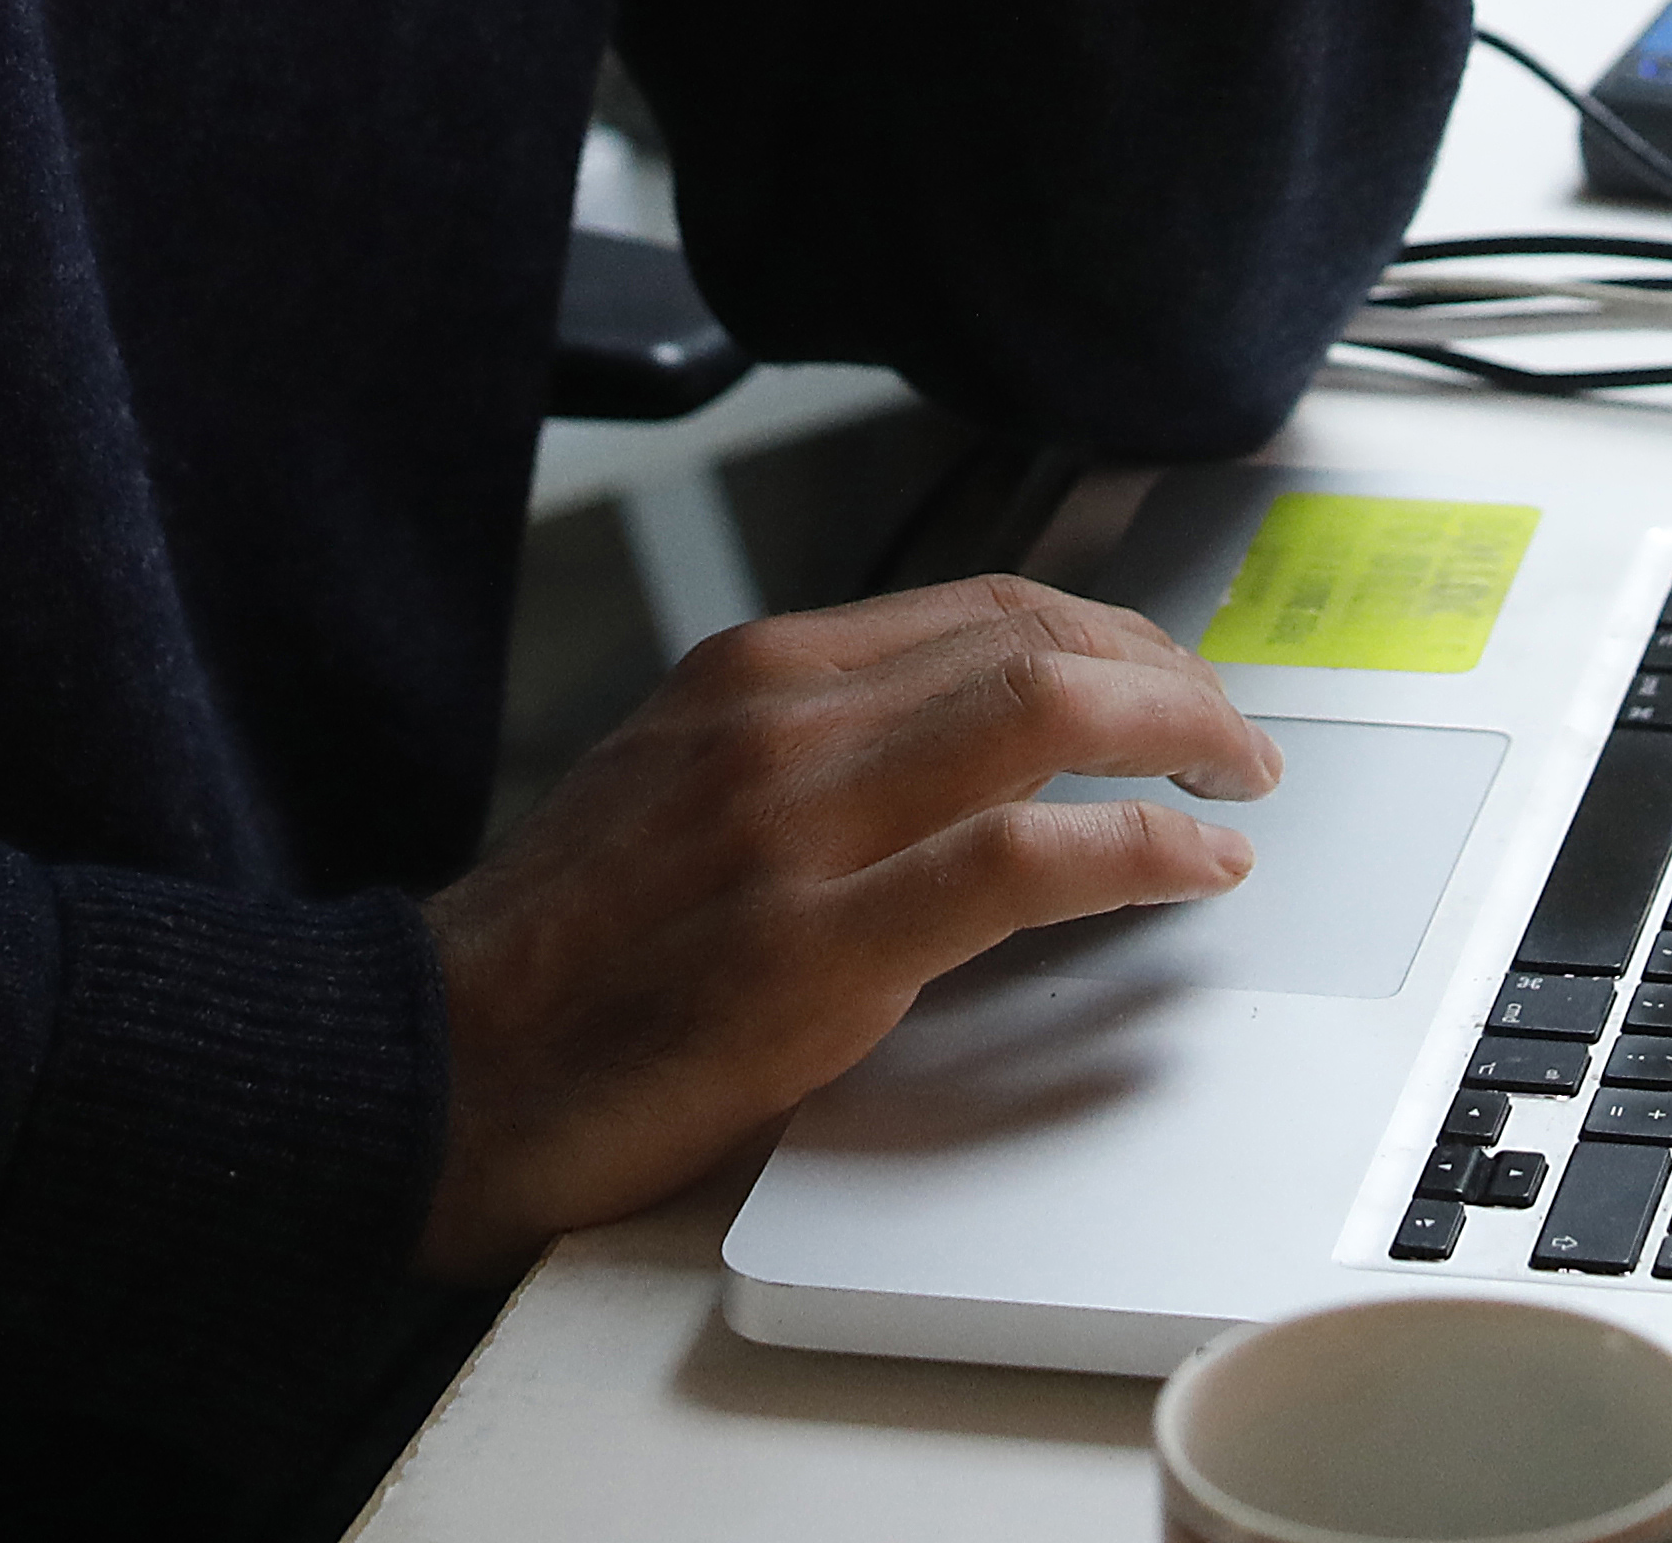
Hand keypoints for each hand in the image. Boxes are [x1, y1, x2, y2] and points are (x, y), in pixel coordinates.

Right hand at [417, 576, 1277, 1278]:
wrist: (431, 1065)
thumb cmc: (557, 958)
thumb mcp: (676, 791)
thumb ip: (807, 754)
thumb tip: (962, 759)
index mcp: (749, 672)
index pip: (984, 607)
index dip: (1113, 640)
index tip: (1172, 682)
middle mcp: (780, 718)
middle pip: (1038, 641)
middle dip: (1172, 679)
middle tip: (1236, 737)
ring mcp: (800, 826)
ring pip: (1048, 714)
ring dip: (1184, 742)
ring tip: (1239, 787)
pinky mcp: (818, 946)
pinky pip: (1027, 857)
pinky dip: (1144, 848)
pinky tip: (1196, 866)